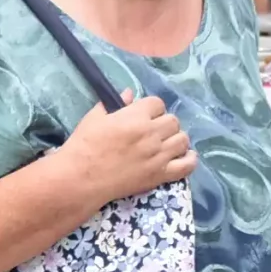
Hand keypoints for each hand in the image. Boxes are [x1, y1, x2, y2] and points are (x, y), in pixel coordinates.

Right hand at [57, 92, 195, 206]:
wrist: (81, 178)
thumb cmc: (84, 146)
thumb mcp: (95, 118)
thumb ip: (115, 104)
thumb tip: (130, 93)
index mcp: (135, 117)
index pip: (157, 103)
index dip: (152, 108)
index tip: (145, 116)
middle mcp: (151, 134)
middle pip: (173, 121)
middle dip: (164, 123)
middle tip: (153, 132)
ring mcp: (158, 155)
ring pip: (183, 140)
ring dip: (176, 139)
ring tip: (166, 144)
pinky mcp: (160, 175)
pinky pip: (187, 165)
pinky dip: (189, 159)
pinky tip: (184, 156)